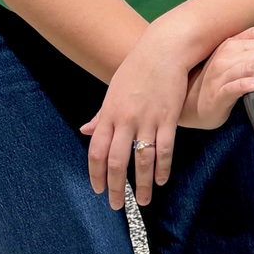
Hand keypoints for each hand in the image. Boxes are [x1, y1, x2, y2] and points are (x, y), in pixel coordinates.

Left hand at [82, 27, 192, 209]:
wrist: (165, 48)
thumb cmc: (138, 66)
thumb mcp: (114, 90)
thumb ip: (101, 114)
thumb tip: (85, 130)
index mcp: (109, 113)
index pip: (97, 152)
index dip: (96, 175)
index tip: (99, 190)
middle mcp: (126, 120)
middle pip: (117, 162)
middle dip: (116, 187)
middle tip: (117, 205)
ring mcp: (148, 119)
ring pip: (142, 160)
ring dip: (143, 184)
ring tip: (145, 201)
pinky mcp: (168, 117)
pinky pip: (164, 148)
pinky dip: (164, 167)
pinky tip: (164, 179)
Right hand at [181, 26, 253, 130]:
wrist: (189, 106)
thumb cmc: (216, 82)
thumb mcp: (232, 59)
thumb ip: (252, 47)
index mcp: (230, 44)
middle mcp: (224, 57)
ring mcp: (219, 76)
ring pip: (252, 68)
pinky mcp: (217, 95)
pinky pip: (235, 86)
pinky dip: (249, 84)